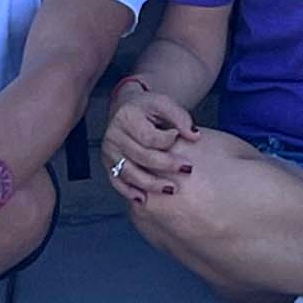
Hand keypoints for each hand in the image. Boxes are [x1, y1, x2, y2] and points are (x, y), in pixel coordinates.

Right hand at [101, 78, 194, 201]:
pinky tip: (143, 199)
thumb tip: (195, 136)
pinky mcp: (108, 164)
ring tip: (171, 189)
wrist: (125, 109)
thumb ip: (180, 118)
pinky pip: (117, 182)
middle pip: (141, 156)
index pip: (149, 136)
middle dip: (166, 165)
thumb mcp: (164, 103)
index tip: (180, 139)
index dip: (167, 140)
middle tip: (187, 169)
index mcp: (126, 118)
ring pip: (130, 173)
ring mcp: (109, 152)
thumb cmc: (147, 107)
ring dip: (151, 184)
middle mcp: (114, 136)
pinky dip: (129, 192)